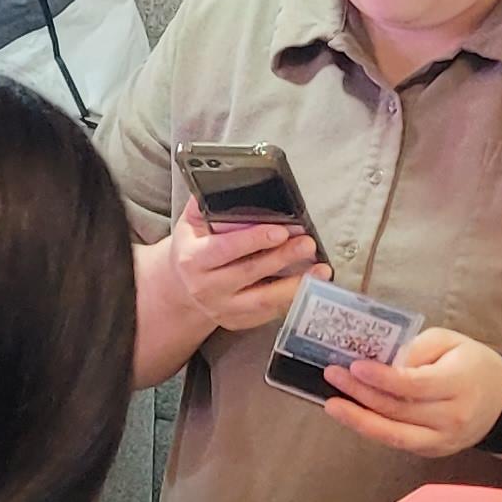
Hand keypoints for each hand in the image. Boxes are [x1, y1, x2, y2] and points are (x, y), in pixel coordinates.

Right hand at [170, 202, 326, 333]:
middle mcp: (206, 288)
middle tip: (308, 244)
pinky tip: (311, 286)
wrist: (181, 289)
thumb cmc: (193, 248)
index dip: (254, 240)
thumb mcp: (190, 224)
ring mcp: (222, 309)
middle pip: (250, 272)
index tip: (281, 230)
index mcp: (193, 259)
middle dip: (283, 257)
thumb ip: (204, 203)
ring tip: (320, 270)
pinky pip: (268, 314)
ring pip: (264, 300)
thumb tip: (222, 178)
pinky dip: (292, 300)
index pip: (225, 248)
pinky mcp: (237, 323)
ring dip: (296, 285)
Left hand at [324, 327, 501, 456]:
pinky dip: (372, 430)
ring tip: (332, 404)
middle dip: (361, 394)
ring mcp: (443, 440)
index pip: (415, 385)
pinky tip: (352, 415)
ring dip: (359, 420)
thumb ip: (418, 347)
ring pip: (394, 434)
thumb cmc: (472, 364)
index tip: (355, 366)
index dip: (383, 378)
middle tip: (332, 376)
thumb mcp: (451, 341)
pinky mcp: (433, 451)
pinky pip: (398, 442)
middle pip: (399, 410)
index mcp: (459, 383)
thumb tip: (385, 359)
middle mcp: (452, 417)